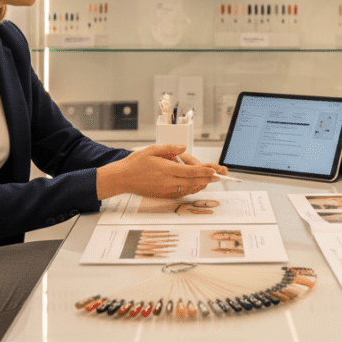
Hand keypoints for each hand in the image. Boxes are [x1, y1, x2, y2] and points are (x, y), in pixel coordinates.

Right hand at [95, 144, 218, 199]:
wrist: (122, 178)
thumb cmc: (135, 163)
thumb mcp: (152, 150)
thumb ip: (169, 149)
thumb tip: (183, 148)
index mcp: (166, 169)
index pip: (190, 171)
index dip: (204, 171)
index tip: (214, 170)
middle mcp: (167, 181)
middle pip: (193, 181)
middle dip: (207, 178)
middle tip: (219, 175)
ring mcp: (166, 189)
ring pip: (188, 188)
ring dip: (201, 184)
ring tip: (211, 179)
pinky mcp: (163, 194)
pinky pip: (181, 192)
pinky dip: (191, 188)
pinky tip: (196, 185)